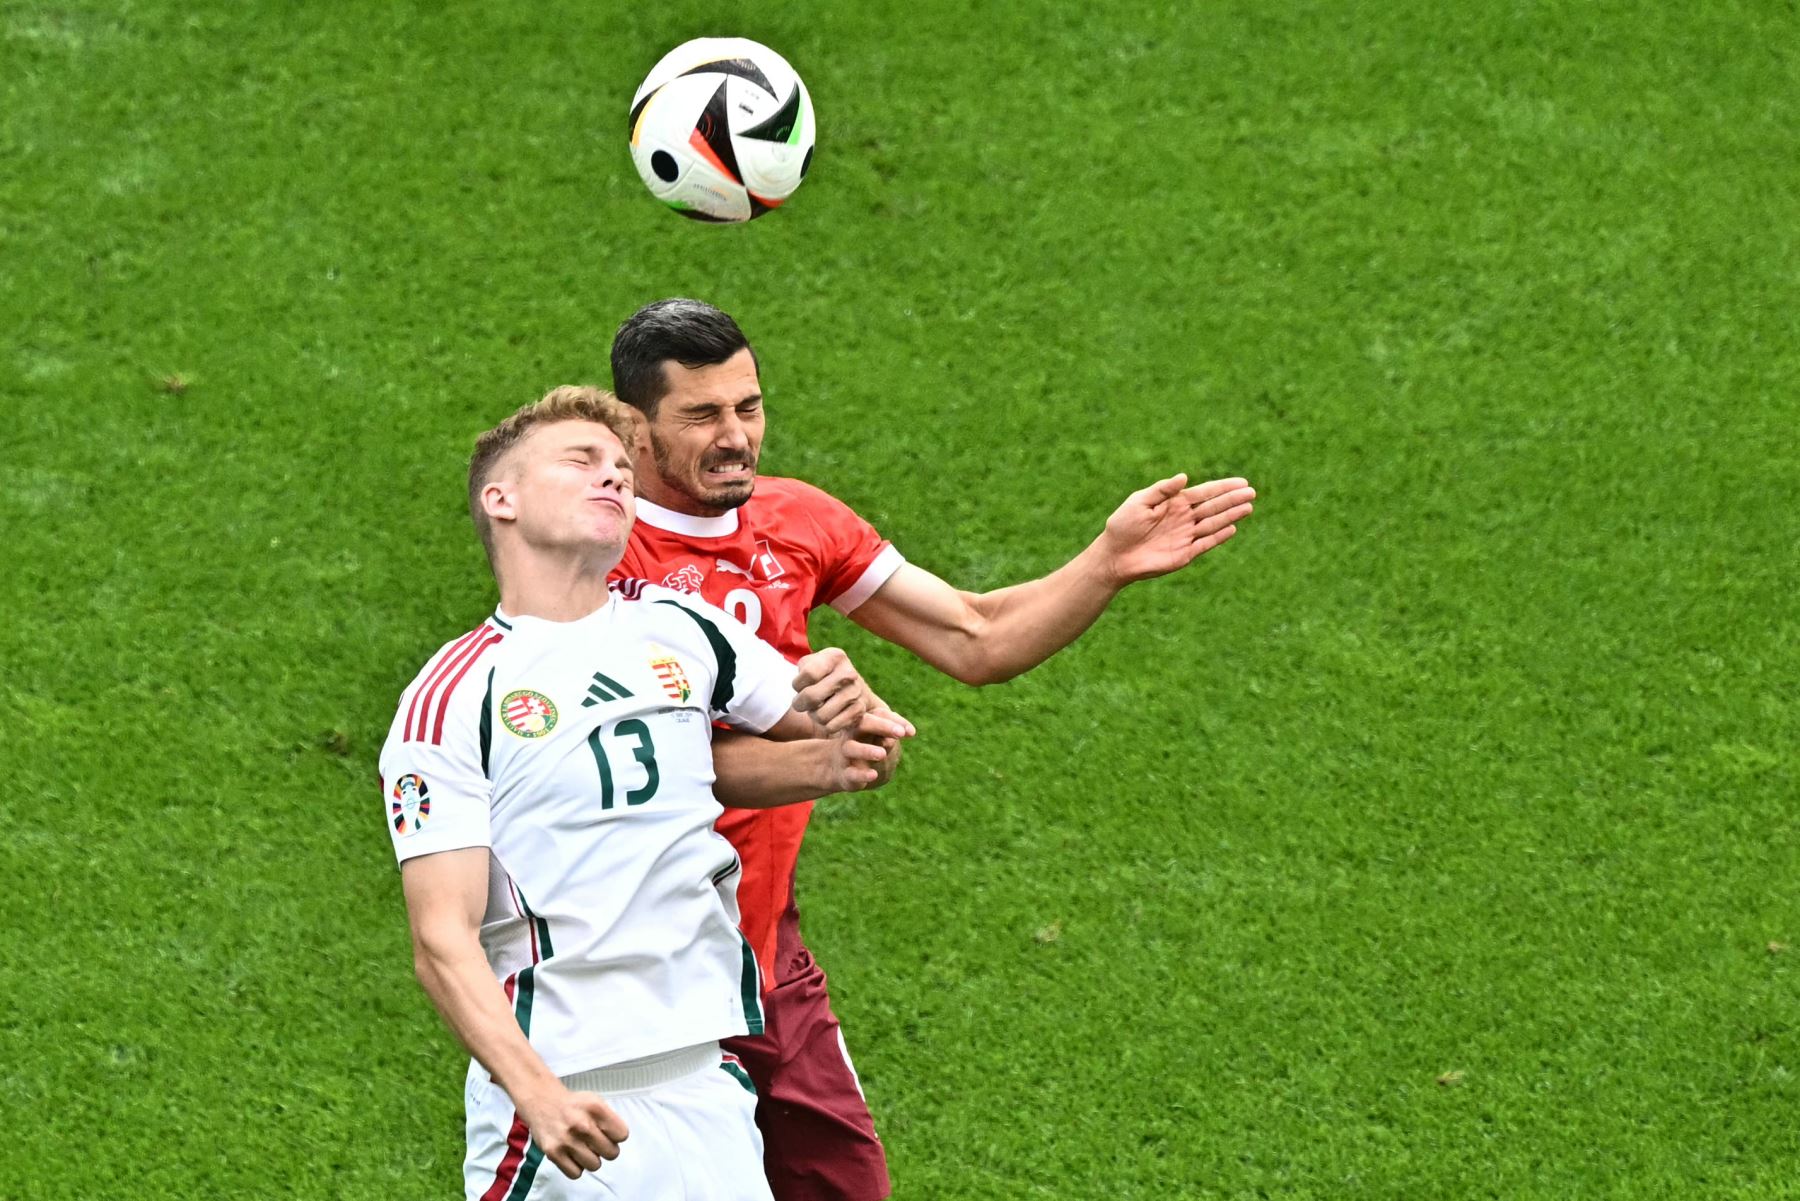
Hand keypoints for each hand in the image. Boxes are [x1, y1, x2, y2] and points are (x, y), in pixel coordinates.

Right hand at [516, 1084, 628, 1179]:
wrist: (542, 1102)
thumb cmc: (573, 1105)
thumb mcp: (596, 1102)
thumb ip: (609, 1120)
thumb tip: (618, 1141)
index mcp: (596, 1109)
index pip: (622, 1135)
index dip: (617, 1136)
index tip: (609, 1133)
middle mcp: (582, 1125)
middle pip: (611, 1153)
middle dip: (606, 1149)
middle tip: (596, 1142)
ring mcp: (567, 1140)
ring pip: (595, 1166)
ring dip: (591, 1159)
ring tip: (583, 1148)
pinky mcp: (553, 1153)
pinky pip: (576, 1173)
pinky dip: (576, 1167)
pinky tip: (573, 1154)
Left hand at [792, 647, 884, 734]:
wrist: (851, 690)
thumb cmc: (821, 677)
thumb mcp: (810, 665)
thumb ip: (802, 670)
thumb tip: (803, 688)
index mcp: (835, 657)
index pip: (808, 674)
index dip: (798, 684)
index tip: (800, 685)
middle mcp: (849, 673)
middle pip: (812, 696)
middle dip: (802, 703)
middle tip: (805, 702)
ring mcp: (856, 693)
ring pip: (820, 715)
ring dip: (814, 715)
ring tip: (819, 708)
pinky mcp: (859, 712)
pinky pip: (831, 727)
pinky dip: (826, 726)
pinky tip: (830, 717)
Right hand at [827, 707, 912, 791]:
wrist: (841, 768)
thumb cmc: (866, 747)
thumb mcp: (880, 738)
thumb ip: (892, 732)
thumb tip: (907, 731)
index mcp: (863, 722)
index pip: (879, 714)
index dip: (895, 721)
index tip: (911, 732)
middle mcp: (852, 734)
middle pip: (863, 724)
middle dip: (882, 726)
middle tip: (900, 733)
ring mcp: (846, 754)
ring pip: (852, 748)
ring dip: (867, 750)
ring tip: (882, 754)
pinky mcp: (845, 773)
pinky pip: (851, 773)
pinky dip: (862, 774)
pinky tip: (874, 775)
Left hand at [1098, 474, 1254, 583]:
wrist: (1114, 555)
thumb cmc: (1122, 525)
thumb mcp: (1139, 502)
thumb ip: (1162, 490)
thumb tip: (1184, 477)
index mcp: (1174, 503)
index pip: (1204, 493)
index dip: (1223, 487)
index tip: (1241, 482)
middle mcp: (1184, 519)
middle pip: (1213, 507)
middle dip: (1232, 500)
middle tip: (1252, 492)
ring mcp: (1185, 536)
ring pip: (1213, 524)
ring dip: (1230, 515)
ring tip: (1248, 507)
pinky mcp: (1184, 554)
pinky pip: (1205, 543)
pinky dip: (1218, 536)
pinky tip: (1232, 528)